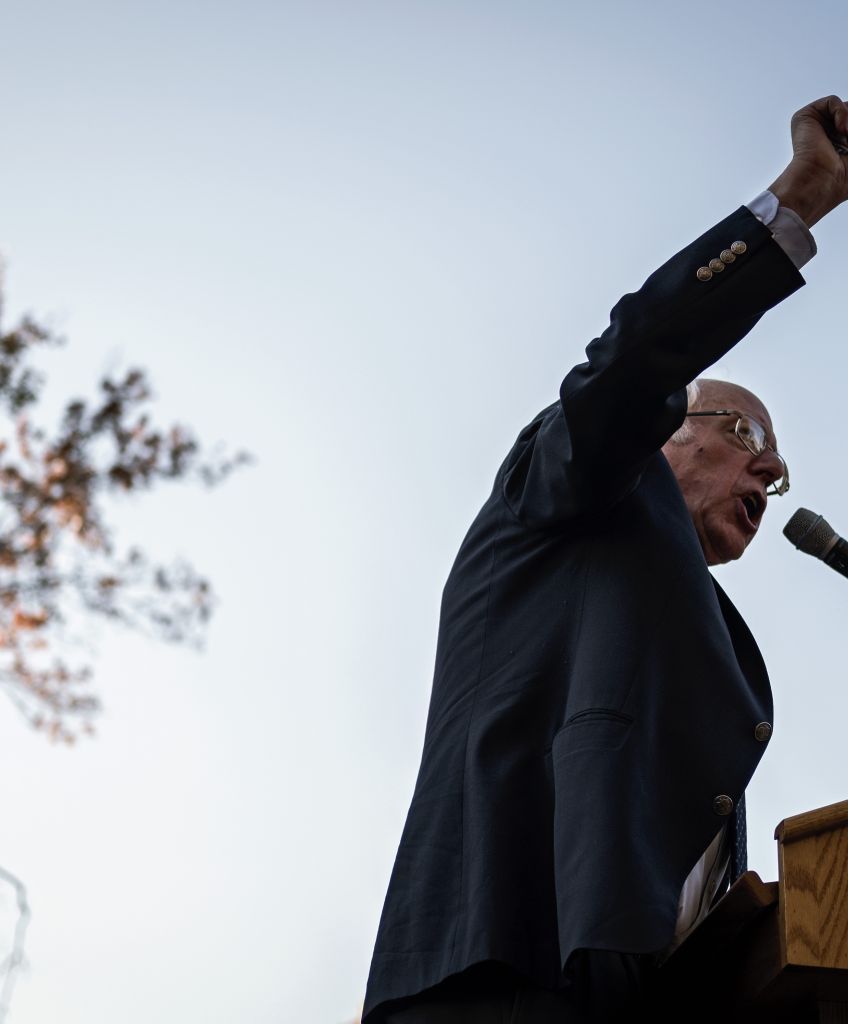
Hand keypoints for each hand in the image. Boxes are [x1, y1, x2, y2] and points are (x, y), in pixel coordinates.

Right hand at [768, 95, 847, 226]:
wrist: (822, 181)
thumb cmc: (842, 176)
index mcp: (839, 144)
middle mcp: (827, 134)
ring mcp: (815, 126)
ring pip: (845, 106)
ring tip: (847, 136)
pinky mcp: (805, 117)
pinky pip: (832, 101)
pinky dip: (842, 112)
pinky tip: (841, 129)